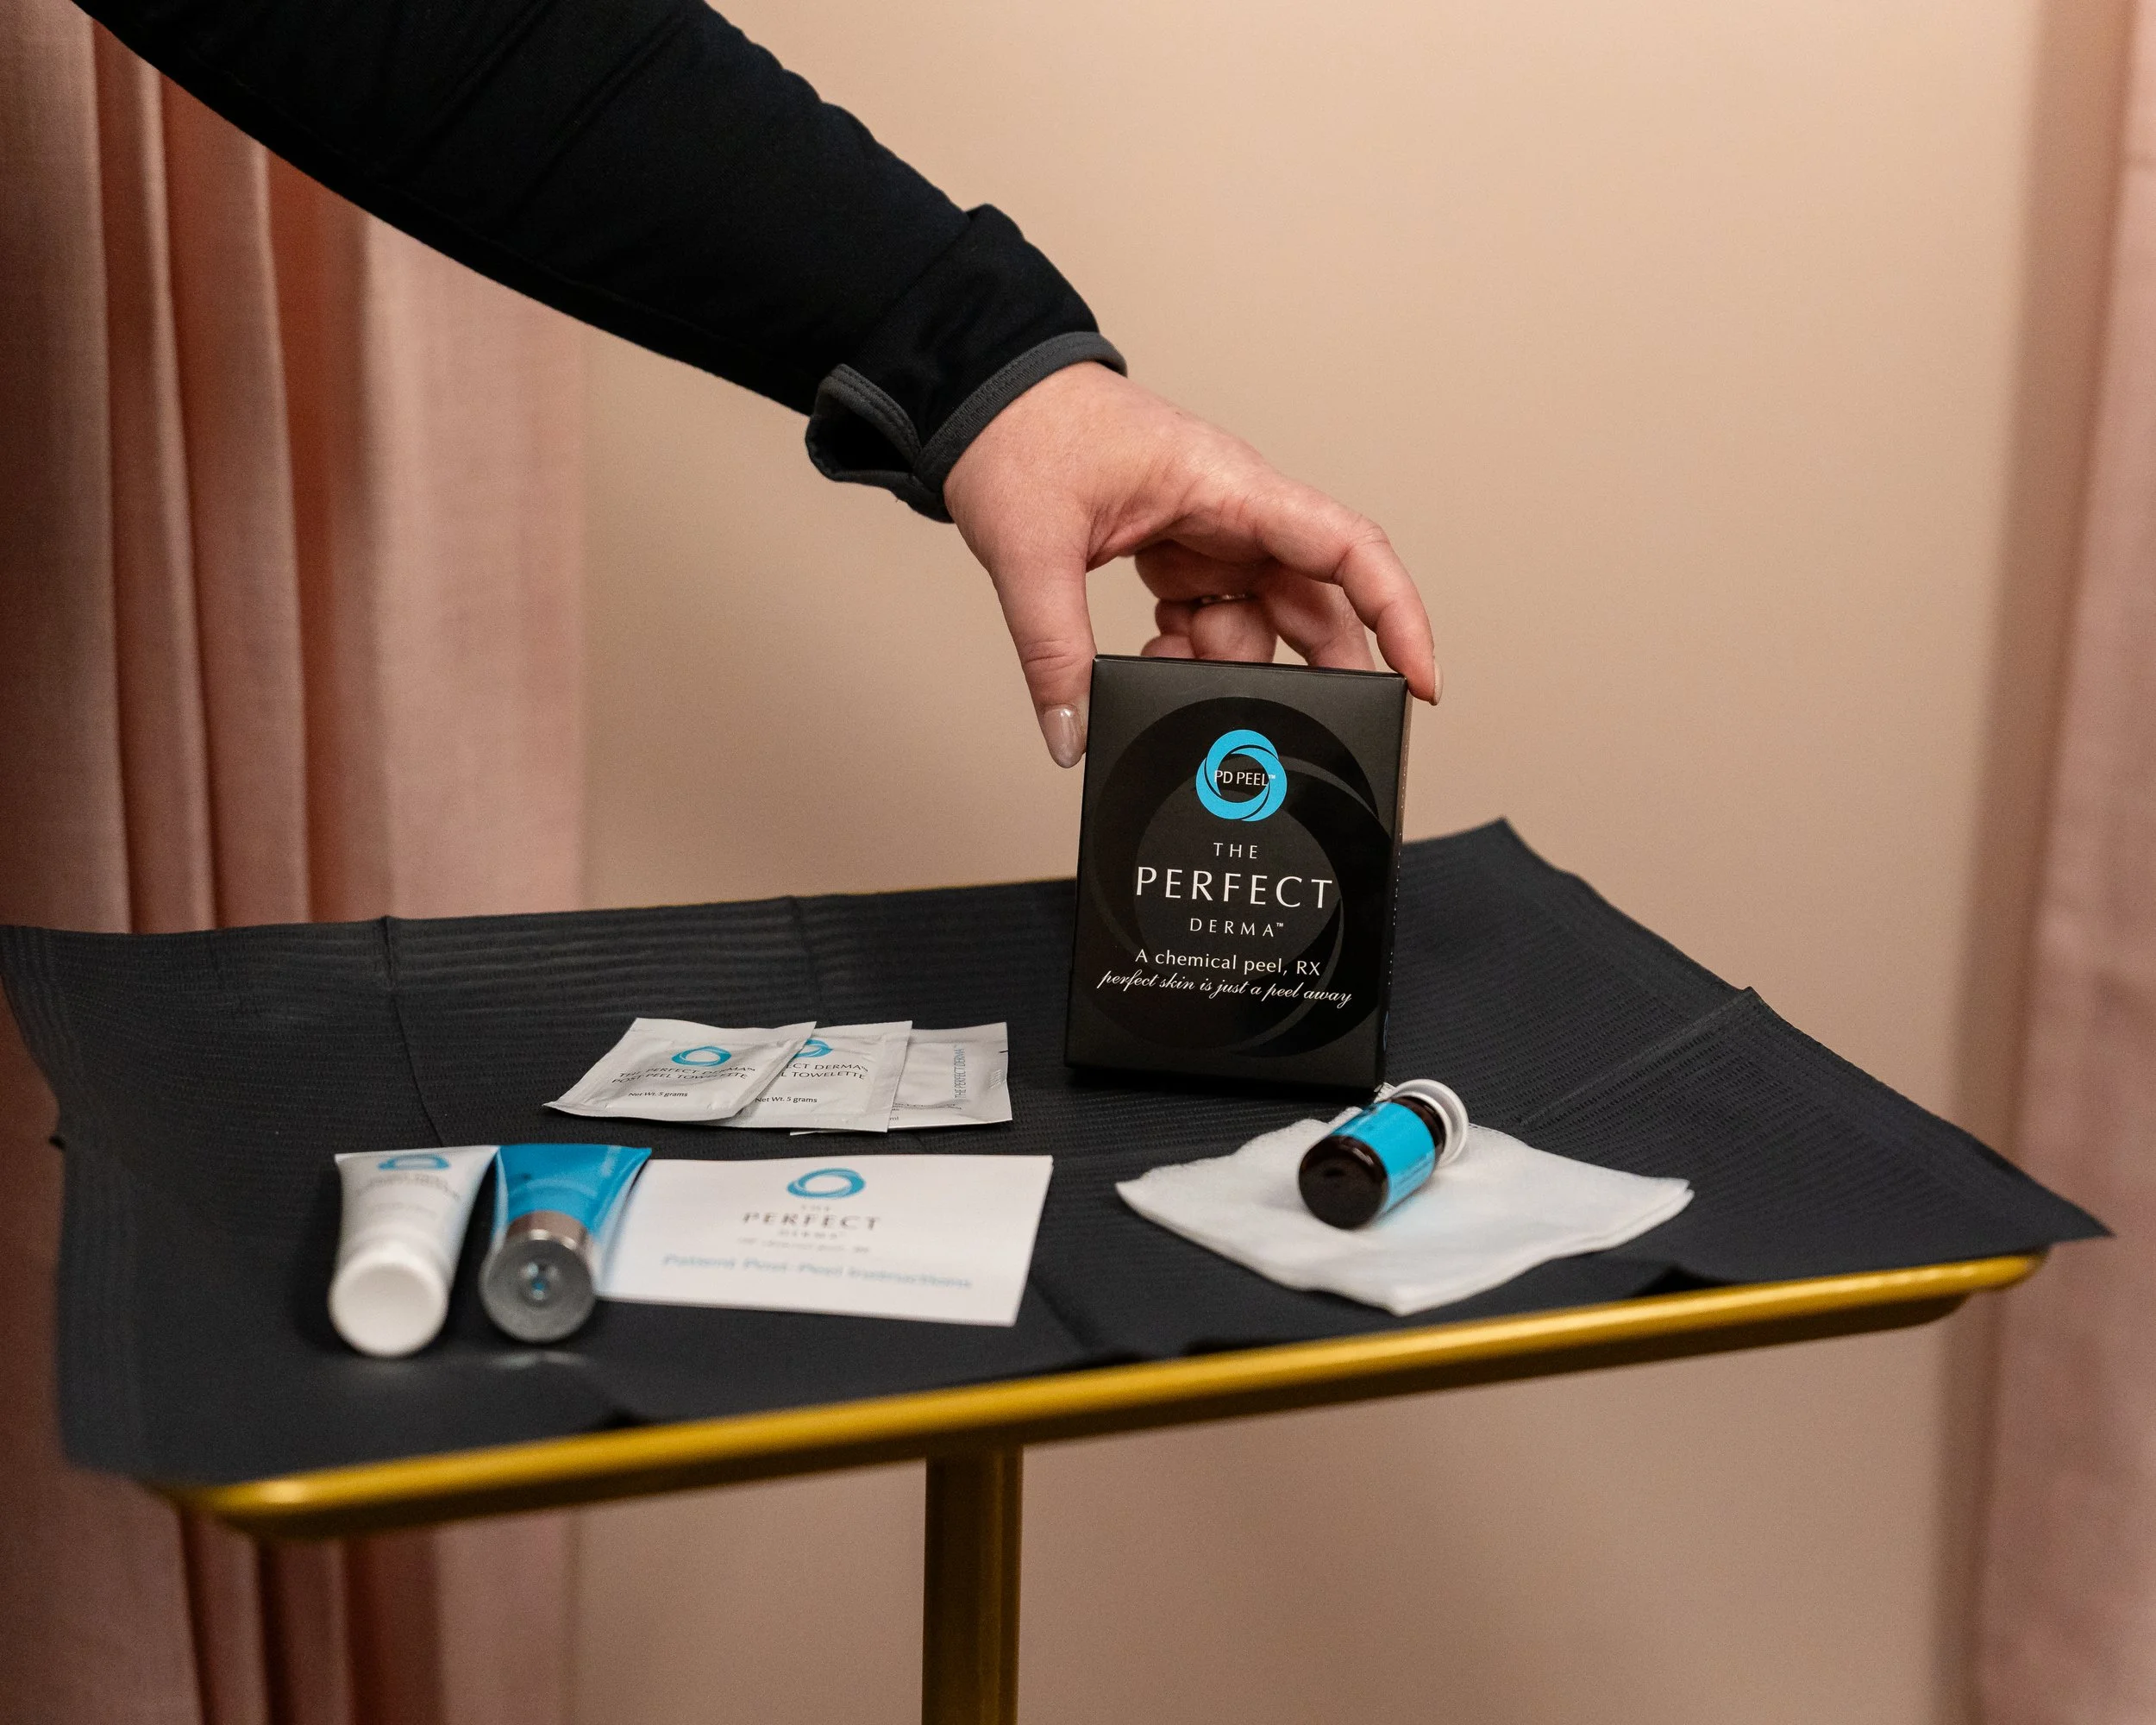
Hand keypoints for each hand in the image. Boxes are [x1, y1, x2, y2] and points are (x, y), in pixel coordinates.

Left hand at [942, 363, 1439, 765]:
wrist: (982, 397)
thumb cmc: (1021, 436)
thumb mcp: (1031, 551)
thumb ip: (1054, 653)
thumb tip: (1075, 733)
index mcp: (1231, 486)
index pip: (1349, 548)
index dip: (1399, 616)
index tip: (1420, 681)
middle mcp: (1239, 511)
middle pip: (1315, 605)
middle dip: (1305, 672)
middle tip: (1276, 724)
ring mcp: (1213, 534)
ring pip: (1261, 623)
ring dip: (1222, 664)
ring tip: (1160, 662)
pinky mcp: (1184, 555)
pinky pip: (1217, 619)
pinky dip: (1191, 652)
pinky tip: (1151, 650)